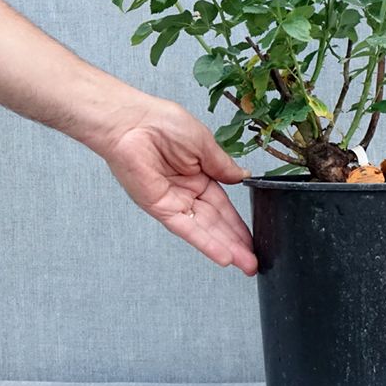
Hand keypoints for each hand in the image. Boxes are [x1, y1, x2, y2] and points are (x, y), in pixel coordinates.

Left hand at [95, 97, 257, 275]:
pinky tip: (222, 254)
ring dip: (225, 247)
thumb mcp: (204, 142)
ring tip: (246, 264)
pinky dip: (205, 242)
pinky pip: (186, 228)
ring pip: (204, 229)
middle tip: (253, 261)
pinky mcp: (160, 207)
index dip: (238, 222)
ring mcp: (173, 201)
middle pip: (216, 222)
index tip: (254, 237)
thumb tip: (243, 177)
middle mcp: (186, 190)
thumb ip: (223, 165)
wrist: (131, 122)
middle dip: (236, 242)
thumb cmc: (161, 121)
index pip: (223, 204)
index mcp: (199, 173)